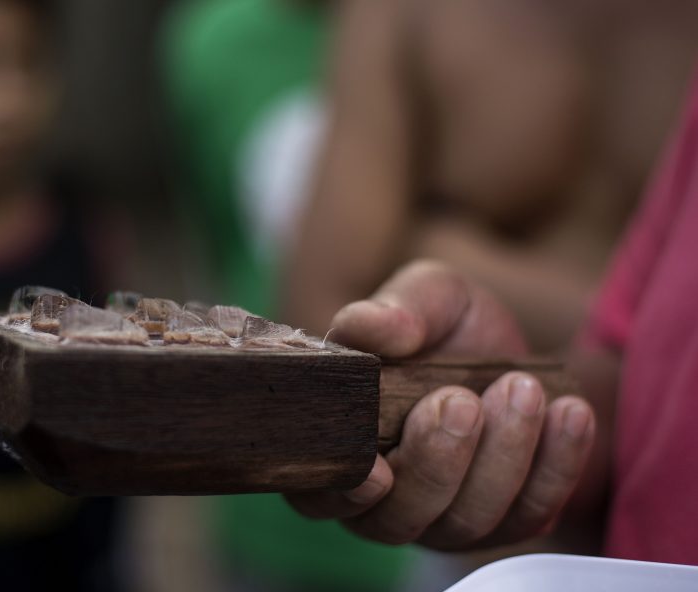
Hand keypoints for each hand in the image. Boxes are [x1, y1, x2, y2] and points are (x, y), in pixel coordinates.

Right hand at [286, 260, 595, 549]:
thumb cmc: (449, 328)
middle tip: (462, 400)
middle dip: (435, 462)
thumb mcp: (428, 298)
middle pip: (395, 517)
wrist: (517, 354)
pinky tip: (569, 412)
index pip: (317, 493)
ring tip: (523, 388)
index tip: (376, 467)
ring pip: (464, 522)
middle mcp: (382, 499)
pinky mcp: (506, 523)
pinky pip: (530, 515)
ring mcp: (444, 519)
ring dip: (500, 457)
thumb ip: (393, 310)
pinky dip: (555, 464)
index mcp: (340, 448)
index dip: (343, 490)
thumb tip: (364, 328)